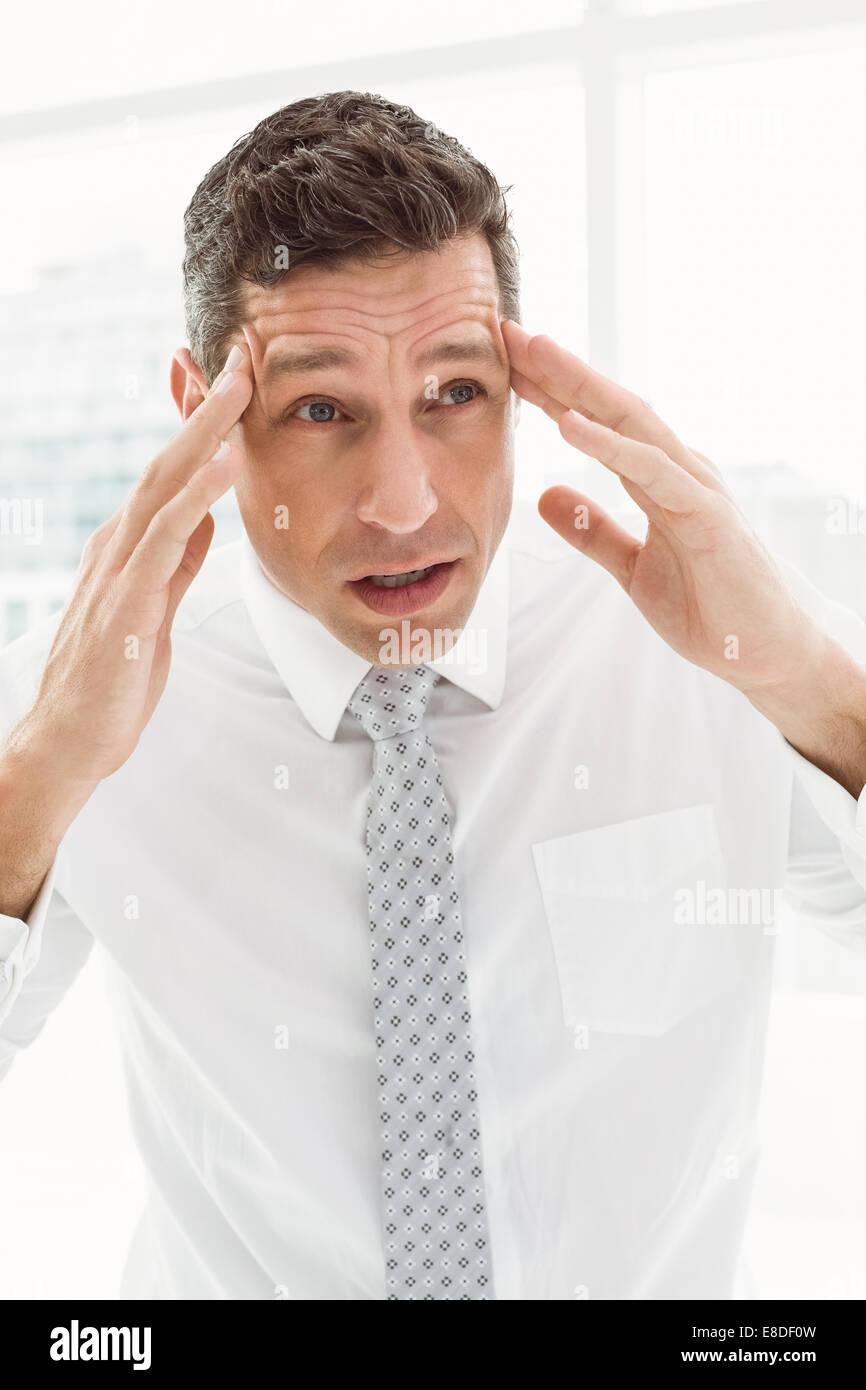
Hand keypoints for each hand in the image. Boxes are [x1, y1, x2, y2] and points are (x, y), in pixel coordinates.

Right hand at [4, 344, 252, 786]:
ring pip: (163, 485)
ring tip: (238, 387)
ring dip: (203, 432)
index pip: (170, 472)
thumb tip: (206, 521)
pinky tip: (222, 465)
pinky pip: (165, 539)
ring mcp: (119, 570)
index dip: (201, 425)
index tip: (233, 381)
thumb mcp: (158, 609)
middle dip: (206, 407)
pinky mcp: (128, 603)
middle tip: (242, 356)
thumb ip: (178, 563)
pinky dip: (195, 496)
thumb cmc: (113, 680)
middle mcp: (119, 545)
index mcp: (129, 547)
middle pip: (167, 462)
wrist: (70, 739)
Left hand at [501, 320, 822, 696]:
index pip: (599, 422)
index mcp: (660, 478)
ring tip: (536, 355)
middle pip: (612, 406)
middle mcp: (679, 470)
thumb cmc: (709, 606)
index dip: (553, 391)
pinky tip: (570, 425)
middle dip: (560, 369)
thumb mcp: (632, 567)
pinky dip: (610, 446)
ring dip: (580, 387)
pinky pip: (652, 471)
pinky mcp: (705, 515)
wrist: (762, 654)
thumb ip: (591, 530)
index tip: (508, 364)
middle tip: (511, 332)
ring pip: (632, 423)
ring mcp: (695, 487)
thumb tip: (544, 496)